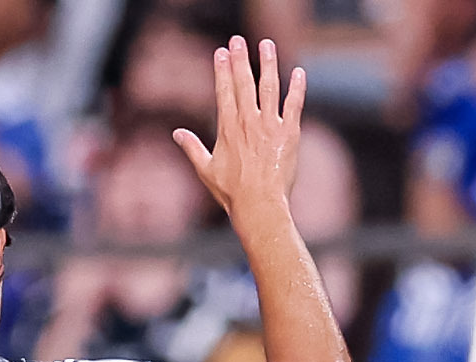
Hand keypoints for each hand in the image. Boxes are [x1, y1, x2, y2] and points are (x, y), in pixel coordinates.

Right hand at [177, 37, 305, 224]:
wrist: (260, 207)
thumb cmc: (232, 193)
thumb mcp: (206, 170)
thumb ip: (192, 148)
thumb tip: (176, 133)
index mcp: (228, 128)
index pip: (224, 91)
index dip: (222, 70)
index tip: (221, 52)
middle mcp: (248, 122)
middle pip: (244, 83)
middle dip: (240, 59)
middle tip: (238, 40)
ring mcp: (269, 127)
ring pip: (269, 88)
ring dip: (268, 64)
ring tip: (267, 45)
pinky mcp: (289, 135)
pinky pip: (294, 106)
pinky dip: (297, 89)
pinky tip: (299, 73)